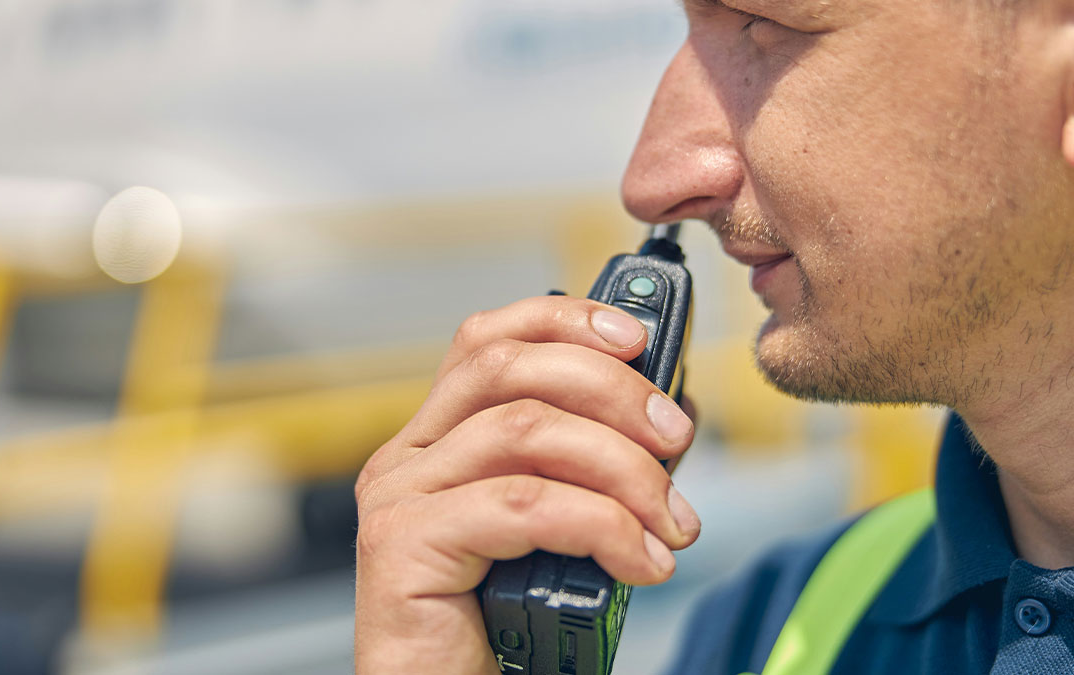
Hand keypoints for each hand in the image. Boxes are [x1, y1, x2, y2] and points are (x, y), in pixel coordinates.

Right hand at [353, 296, 700, 672]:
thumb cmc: (506, 623)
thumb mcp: (555, 523)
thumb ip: (583, 466)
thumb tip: (661, 418)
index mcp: (440, 439)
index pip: (488, 339)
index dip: (564, 320)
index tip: (638, 338)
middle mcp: (408, 456)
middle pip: (511, 370)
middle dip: (613, 392)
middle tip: (676, 438)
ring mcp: (397, 496)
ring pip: (526, 432)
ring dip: (623, 470)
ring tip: (672, 523)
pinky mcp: (401, 545)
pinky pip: (522, 505)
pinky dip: (600, 525)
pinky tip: (639, 562)